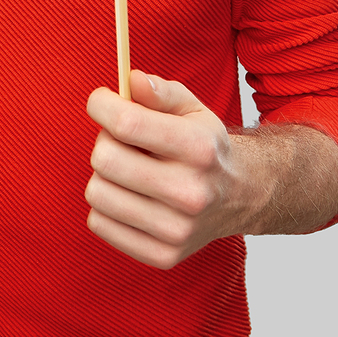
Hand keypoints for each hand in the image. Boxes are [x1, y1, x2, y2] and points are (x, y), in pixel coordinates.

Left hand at [83, 70, 260, 269]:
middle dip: (104, 141)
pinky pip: (99, 223)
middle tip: (120, 141)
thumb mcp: (192, 109)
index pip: (127, 123)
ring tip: (127, 171)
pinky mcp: (163, 255)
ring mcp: (178, 229)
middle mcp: (191, 192)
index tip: (101, 102)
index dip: (101, 106)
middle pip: (106, 159)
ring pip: (97, 193)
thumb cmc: (204, 146)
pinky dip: (105, 206)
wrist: (239, 196)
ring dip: (103, 175)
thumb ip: (160, 92)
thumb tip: (131, 81)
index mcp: (199, 148)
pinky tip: (129, 197)